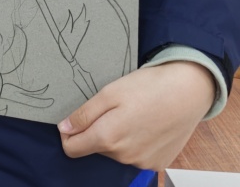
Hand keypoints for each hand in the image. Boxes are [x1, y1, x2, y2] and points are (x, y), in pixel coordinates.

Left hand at [58, 61, 215, 169]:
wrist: (187, 93)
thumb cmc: (148, 88)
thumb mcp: (108, 93)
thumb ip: (84, 115)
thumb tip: (64, 128)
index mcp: (108, 138)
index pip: (73, 149)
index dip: (68, 134)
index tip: (75, 120)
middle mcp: (125, 156)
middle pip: (95, 148)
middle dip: (96, 131)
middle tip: (111, 109)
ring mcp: (143, 162)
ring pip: (116, 152)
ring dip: (116, 136)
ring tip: (131, 114)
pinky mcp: (158, 162)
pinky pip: (135, 156)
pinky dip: (135, 142)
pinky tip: (144, 124)